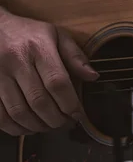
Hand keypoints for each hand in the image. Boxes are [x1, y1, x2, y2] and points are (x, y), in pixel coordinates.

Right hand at [0, 8, 98, 135]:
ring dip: (37, 126)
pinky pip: (0, 115)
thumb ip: (75, 56)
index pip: (57, 83)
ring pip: (18, 111)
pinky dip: (15, 127)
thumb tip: (93, 77)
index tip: (78, 115)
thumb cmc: (29, 34)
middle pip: (39, 101)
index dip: (70, 104)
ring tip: (49, 126)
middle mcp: (16, 61)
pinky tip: (28, 127)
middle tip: (65, 124)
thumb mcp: (56, 35)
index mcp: (38, 48)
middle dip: (56, 119)